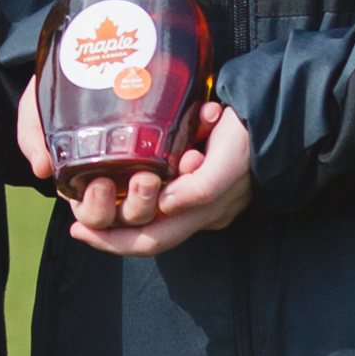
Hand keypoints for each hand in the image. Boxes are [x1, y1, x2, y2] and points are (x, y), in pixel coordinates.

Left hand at [65, 104, 257, 259]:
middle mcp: (197, 211)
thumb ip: (200, 188)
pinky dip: (136, 182)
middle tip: (76, 220)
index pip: (150, 241)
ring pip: (149, 211)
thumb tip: (165, 205)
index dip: (112, 242)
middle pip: (144, 232)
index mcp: (203, 212)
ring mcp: (198, 196)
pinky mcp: (196, 177)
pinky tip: (117, 174)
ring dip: (120, 205)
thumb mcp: (228, 161)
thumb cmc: (252, 136)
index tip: (79, 230)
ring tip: (90, 195)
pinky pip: (161, 187)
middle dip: (109, 229)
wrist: (278, 114)